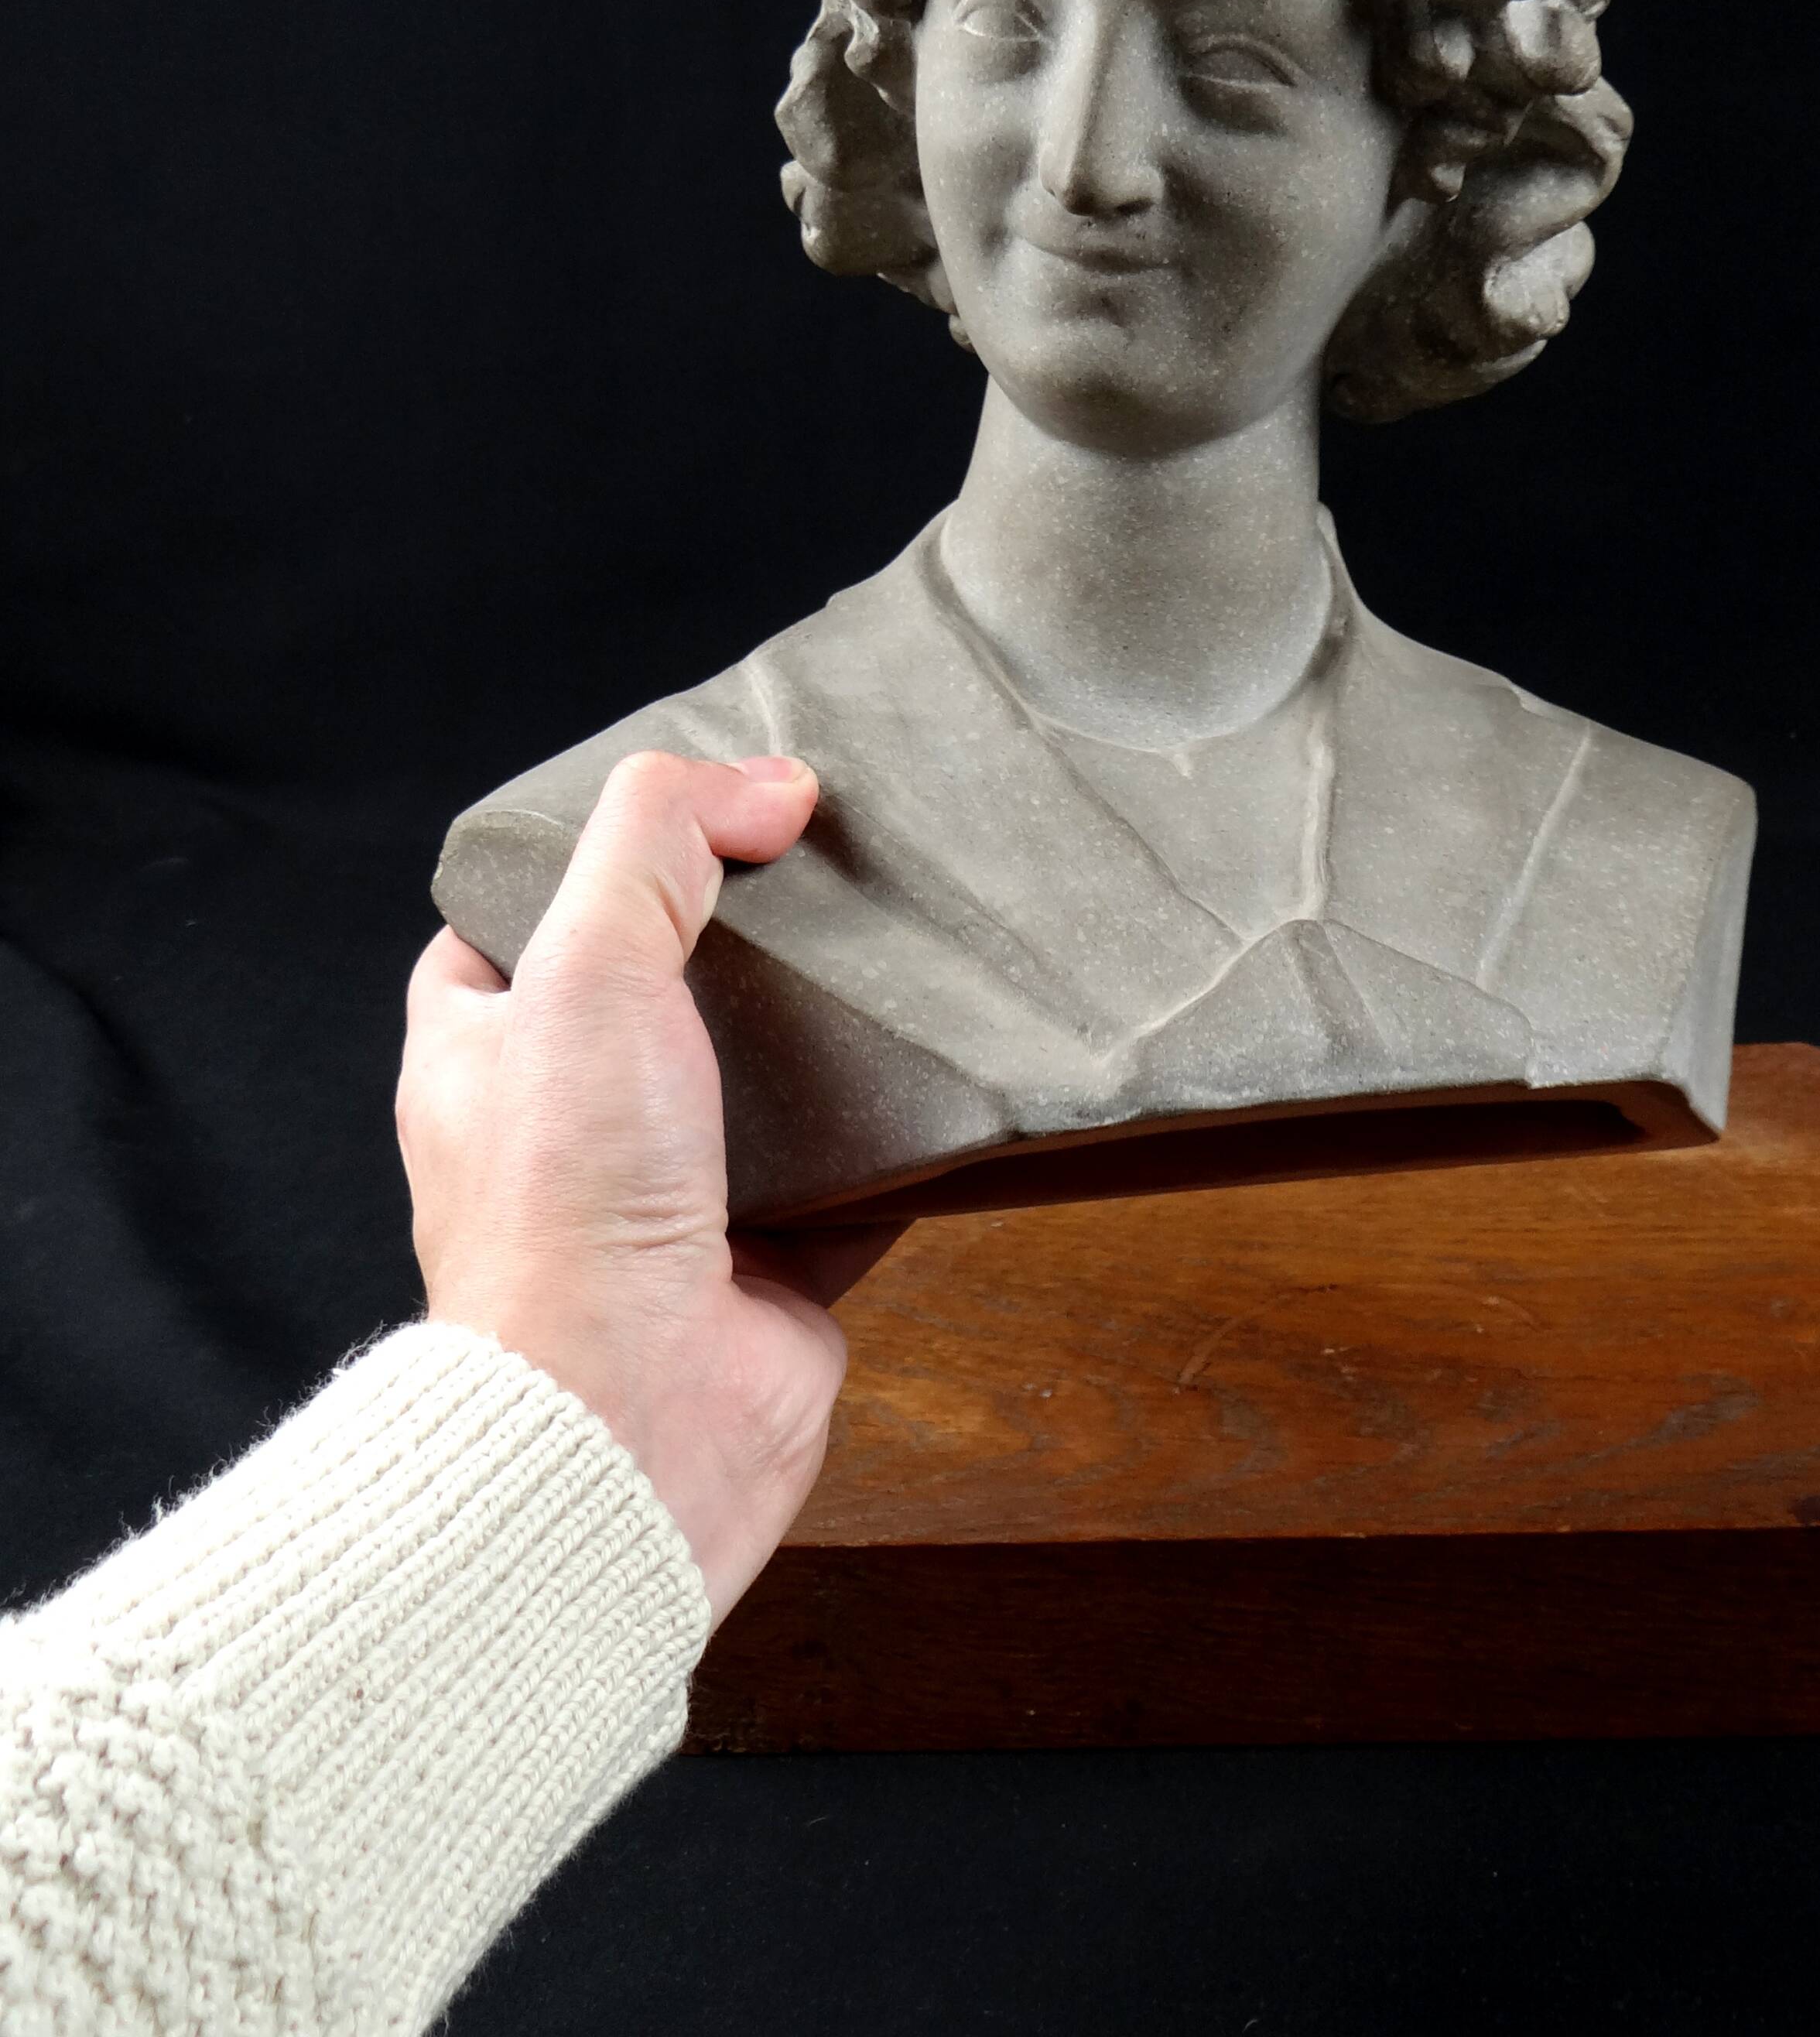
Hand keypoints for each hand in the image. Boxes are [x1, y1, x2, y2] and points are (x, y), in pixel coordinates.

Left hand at [397, 750, 887, 1625]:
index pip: (517, 924)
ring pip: (762, 1084)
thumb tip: (765, 784)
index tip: (689, 810)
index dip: (592, 859)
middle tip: (821, 868)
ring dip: (827, 1034)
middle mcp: (567, 1127)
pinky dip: (901, 1140)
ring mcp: (670, 1201)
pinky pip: (852, 1183)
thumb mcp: (587, 962)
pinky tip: (948, 1079)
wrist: (630, 1424)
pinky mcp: (771, 1268)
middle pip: (660, 994)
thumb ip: (660, 840)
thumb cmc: (567, 1209)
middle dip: (737, 939)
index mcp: (483, 1054)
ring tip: (899, 951)